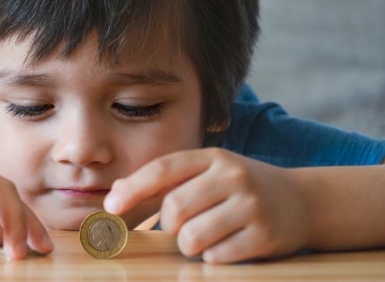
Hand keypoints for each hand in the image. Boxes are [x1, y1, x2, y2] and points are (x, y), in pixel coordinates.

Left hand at [104, 148, 308, 262]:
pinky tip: (229, 244)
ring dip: (190, 244)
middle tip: (184, 225)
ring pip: (192, 237)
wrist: (302, 201)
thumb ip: (168, 181)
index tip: (111, 207)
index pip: (163, 168)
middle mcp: (232, 175)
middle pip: (174, 208)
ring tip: (206, 235)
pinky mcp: (264, 235)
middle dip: (170, 225)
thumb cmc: (240, 188)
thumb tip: (117, 194)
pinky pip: (216, 257)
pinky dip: (213, 256)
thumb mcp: (209, 173)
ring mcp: (251, 205)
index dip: (133, 188)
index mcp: (212, 156)